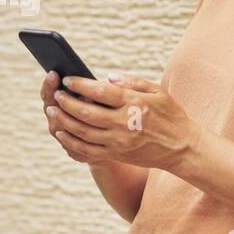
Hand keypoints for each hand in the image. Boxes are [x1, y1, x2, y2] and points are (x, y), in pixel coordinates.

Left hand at [48, 73, 199, 171]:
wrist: (181, 148)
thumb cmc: (170, 115)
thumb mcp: (158, 91)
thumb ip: (132, 82)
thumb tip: (106, 78)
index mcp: (134, 104)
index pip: (101, 92)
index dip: (81, 84)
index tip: (68, 79)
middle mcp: (124, 124)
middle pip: (86, 112)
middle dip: (66, 103)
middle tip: (56, 95)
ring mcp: (119, 142)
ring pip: (82, 132)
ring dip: (63, 121)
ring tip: (52, 111)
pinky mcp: (116, 155)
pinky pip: (87, 150)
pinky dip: (71, 142)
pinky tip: (62, 133)